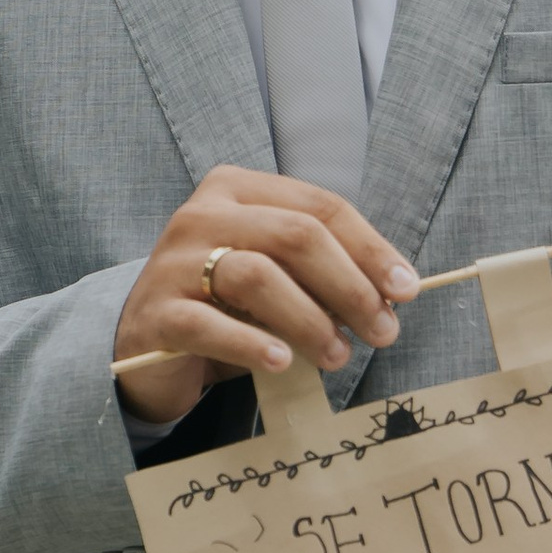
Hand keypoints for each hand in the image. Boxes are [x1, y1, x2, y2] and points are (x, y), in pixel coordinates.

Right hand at [114, 167, 418, 425]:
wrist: (144, 341)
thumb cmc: (225, 304)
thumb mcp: (278, 277)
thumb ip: (324, 275)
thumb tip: (392, 294)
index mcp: (238, 190)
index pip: (320, 208)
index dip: (371, 249)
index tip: (407, 290)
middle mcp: (203, 214)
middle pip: (295, 236)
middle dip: (350, 286)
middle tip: (382, 331)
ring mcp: (174, 261)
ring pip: (256, 276)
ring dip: (310, 320)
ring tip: (338, 355)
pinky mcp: (155, 312)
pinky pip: (209, 324)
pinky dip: (251, 344)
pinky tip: (282, 362)